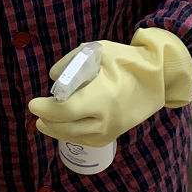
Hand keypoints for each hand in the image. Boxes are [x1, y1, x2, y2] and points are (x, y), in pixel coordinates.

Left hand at [27, 29, 191, 144]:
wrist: (158, 79)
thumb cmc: (126, 61)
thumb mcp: (97, 51)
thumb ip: (71, 63)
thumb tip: (53, 79)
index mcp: (102, 96)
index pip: (65, 110)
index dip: (46, 109)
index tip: (33, 104)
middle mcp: (106, 119)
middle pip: (67, 127)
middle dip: (48, 121)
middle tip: (37, 113)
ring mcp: (111, 130)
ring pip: (75, 137)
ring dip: (56, 130)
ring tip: (44, 123)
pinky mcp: (113, 135)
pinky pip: (86, 140)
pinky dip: (71, 135)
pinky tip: (62, 128)